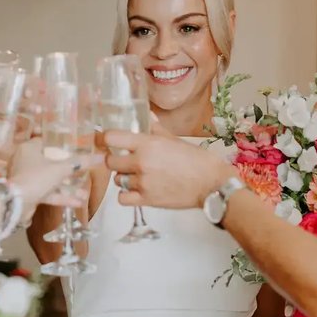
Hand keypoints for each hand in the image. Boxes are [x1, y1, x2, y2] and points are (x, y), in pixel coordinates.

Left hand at [10, 139, 100, 214]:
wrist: (16, 203)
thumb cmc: (37, 177)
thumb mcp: (60, 169)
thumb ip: (79, 163)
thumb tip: (99, 156)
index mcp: (29, 148)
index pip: (45, 142)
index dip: (60, 145)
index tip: (73, 149)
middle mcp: (25, 161)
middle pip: (49, 162)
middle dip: (67, 171)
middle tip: (82, 172)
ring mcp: (26, 178)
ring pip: (49, 180)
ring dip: (66, 187)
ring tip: (84, 193)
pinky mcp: (28, 193)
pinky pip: (46, 192)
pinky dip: (60, 197)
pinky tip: (77, 203)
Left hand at [104, 132, 235, 209]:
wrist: (211, 184)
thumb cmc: (198, 161)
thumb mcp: (175, 140)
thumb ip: (156, 129)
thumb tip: (147, 117)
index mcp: (148, 144)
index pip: (111, 138)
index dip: (105, 139)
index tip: (105, 141)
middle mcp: (141, 162)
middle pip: (110, 161)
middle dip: (115, 160)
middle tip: (124, 161)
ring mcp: (143, 183)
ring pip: (117, 180)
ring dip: (124, 178)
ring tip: (137, 176)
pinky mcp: (147, 200)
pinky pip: (122, 198)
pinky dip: (127, 195)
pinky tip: (136, 190)